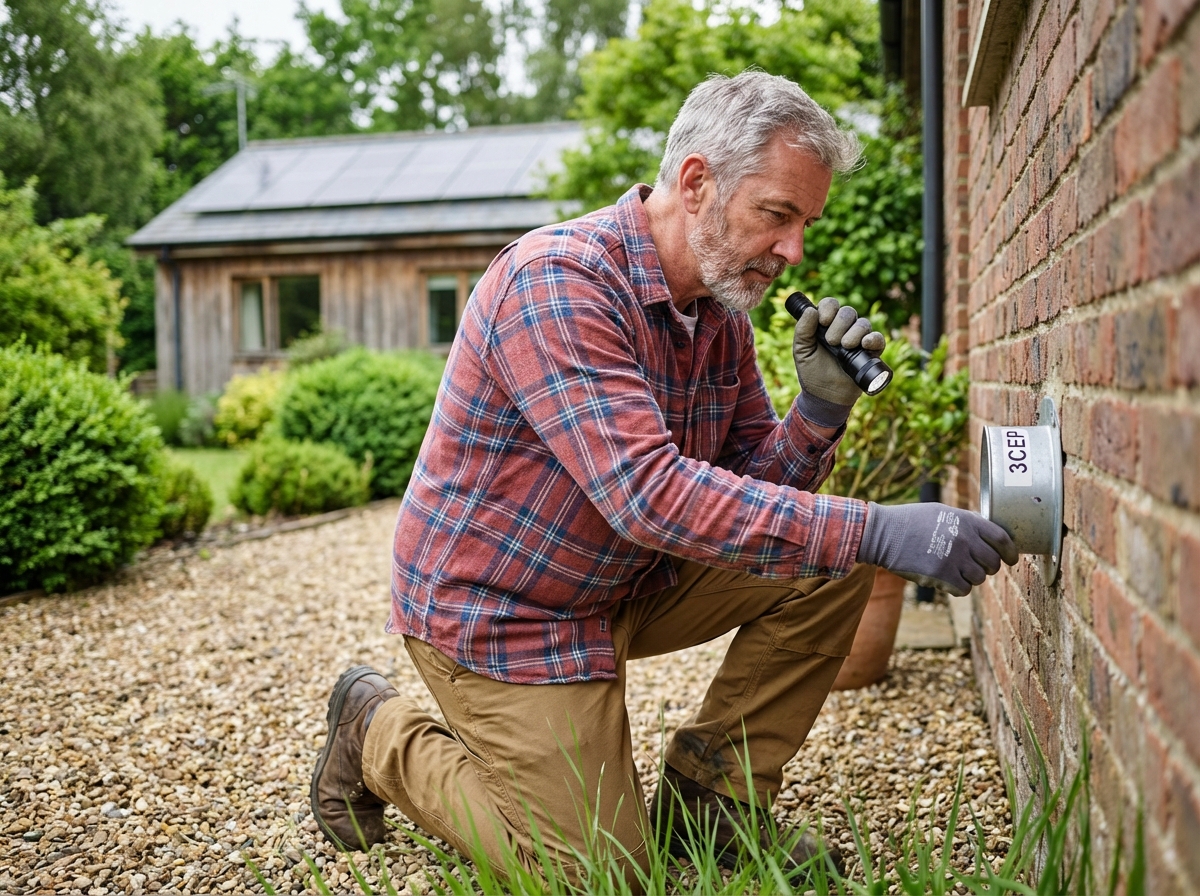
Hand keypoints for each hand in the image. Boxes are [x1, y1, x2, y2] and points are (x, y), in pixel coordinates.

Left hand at [792, 297, 885, 406]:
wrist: (825, 396)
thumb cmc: (812, 372)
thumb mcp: (801, 351)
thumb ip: (802, 331)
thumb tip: (810, 310)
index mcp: (826, 324)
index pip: (831, 304)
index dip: (829, 308)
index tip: (823, 321)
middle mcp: (844, 328)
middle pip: (848, 312)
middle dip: (839, 324)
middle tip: (831, 342)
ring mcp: (859, 339)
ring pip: (863, 323)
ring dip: (854, 332)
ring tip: (845, 346)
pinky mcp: (871, 352)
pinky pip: (878, 338)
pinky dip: (873, 338)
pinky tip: (865, 344)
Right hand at [855, 502, 1018, 596]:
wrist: (883, 533)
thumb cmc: (910, 521)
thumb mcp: (942, 512)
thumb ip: (966, 523)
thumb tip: (986, 535)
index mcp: (967, 521)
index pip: (1002, 539)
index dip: (1010, 552)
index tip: (1011, 559)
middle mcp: (965, 539)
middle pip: (993, 562)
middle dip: (988, 567)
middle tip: (977, 567)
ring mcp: (955, 557)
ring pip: (979, 578)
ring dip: (971, 578)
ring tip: (956, 572)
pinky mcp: (942, 575)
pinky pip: (964, 589)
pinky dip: (959, 588)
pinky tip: (948, 581)